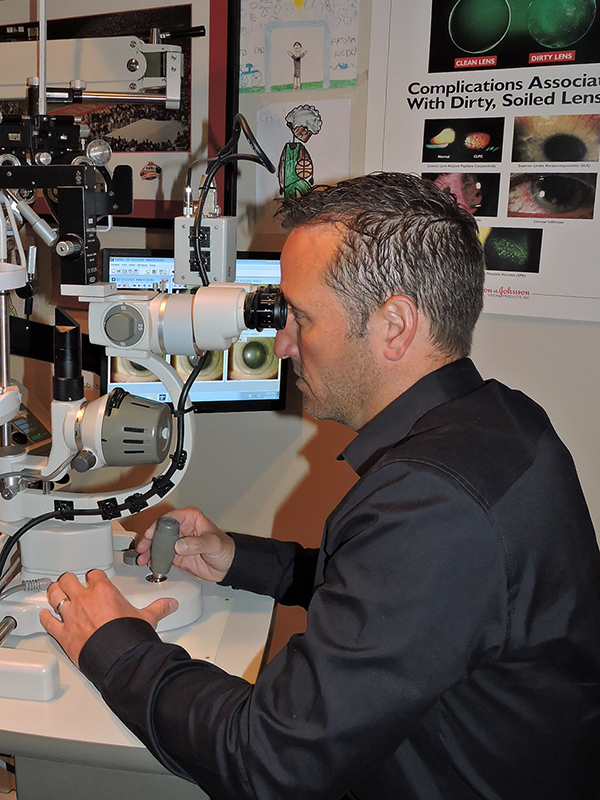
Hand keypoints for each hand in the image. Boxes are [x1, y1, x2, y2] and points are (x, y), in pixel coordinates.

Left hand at [40, 570, 176, 666]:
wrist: (119, 657)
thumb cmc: (130, 636)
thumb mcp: (147, 618)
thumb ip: (158, 608)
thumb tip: (171, 604)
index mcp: (104, 590)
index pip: (94, 574)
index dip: (93, 576)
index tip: (94, 579)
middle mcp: (85, 599)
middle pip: (68, 580)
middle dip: (68, 580)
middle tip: (69, 582)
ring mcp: (72, 615)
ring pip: (55, 596)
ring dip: (54, 593)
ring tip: (54, 592)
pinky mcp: (63, 633)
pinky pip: (48, 622)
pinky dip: (45, 618)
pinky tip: (44, 615)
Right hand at [137, 507, 234, 582]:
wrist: (227, 566)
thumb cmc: (225, 549)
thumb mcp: (213, 544)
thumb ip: (197, 544)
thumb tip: (180, 545)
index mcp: (191, 518)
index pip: (170, 518)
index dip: (158, 526)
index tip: (151, 534)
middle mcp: (182, 528)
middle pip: (160, 530)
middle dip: (149, 539)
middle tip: (143, 548)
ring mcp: (177, 542)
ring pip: (158, 543)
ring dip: (149, 550)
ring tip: (142, 558)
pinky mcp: (176, 555)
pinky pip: (161, 556)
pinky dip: (154, 560)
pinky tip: (149, 563)